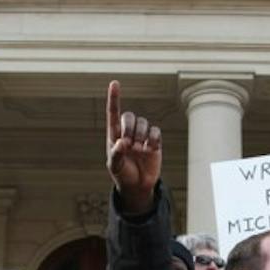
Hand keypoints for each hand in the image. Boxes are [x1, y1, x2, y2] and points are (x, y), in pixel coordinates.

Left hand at [105, 80, 161, 215]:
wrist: (137, 185)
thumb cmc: (122, 174)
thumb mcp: (115, 166)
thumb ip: (116, 153)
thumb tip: (122, 142)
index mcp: (114, 134)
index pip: (113, 113)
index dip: (114, 98)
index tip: (114, 83)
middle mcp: (128, 132)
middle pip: (129, 116)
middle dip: (129, 127)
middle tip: (128, 144)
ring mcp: (142, 136)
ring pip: (143, 123)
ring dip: (140, 135)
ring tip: (138, 149)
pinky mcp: (155, 142)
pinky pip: (156, 131)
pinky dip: (153, 139)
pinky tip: (149, 149)